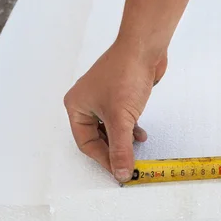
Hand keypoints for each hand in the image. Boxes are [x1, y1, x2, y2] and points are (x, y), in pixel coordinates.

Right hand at [64, 40, 166, 181]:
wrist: (144, 48)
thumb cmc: (125, 74)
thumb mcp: (121, 119)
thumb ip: (121, 149)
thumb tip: (121, 172)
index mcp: (76, 106)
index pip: (86, 143)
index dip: (103, 158)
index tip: (118, 171)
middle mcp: (86, 101)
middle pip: (97, 137)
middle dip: (113, 149)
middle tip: (128, 163)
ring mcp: (103, 97)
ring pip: (111, 128)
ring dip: (123, 140)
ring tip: (136, 148)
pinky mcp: (119, 93)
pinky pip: (120, 118)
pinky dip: (129, 128)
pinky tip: (140, 134)